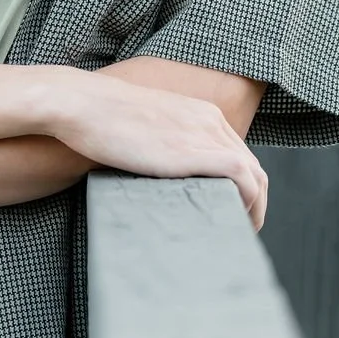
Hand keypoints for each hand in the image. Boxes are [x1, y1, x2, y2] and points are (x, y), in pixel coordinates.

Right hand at [51, 74, 268, 227]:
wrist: (83, 104)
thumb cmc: (101, 117)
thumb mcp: (146, 125)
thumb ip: (164, 143)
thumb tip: (162, 171)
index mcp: (200, 112)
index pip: (239, 152)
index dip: (244, 185)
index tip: (232, 209)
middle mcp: (209, 120)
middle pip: (253, 166)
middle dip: (254, 200)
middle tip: (240, 229)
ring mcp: (202, 134)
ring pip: (254, 174)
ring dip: (255, 207)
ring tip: (240, 234)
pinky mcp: (192, 152)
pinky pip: (241, 178)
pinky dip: (249, 202)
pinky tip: (235, 223)